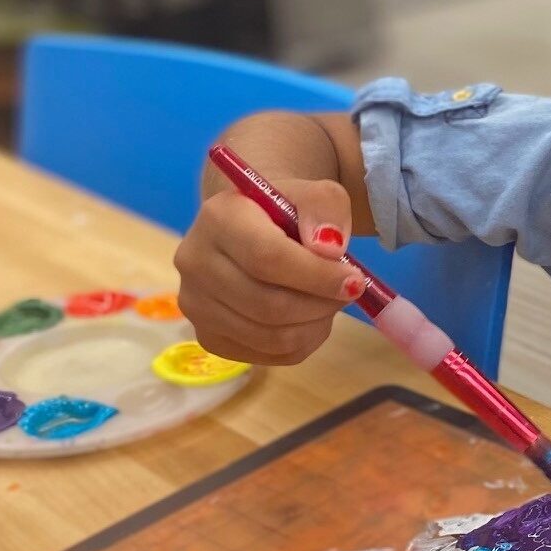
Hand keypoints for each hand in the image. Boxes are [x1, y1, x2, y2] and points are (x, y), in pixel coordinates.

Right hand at [174, 177, 363, 364]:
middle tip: (349, 292)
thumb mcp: (315, 194)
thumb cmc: (287, 211)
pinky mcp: (209, 337)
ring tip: (329, 301)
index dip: (317, 276)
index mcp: (218, 218)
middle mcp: (195, 263)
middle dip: (321, 304)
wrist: (254, 229)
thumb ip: (326, 208)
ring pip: (271, 336)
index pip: (267, 258)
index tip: (356, 281)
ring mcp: (196, 305)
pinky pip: (269, 356)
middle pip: (269, 305)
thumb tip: (329, 249)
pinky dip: (302, 342)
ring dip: (315, 324)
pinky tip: (309, 317)